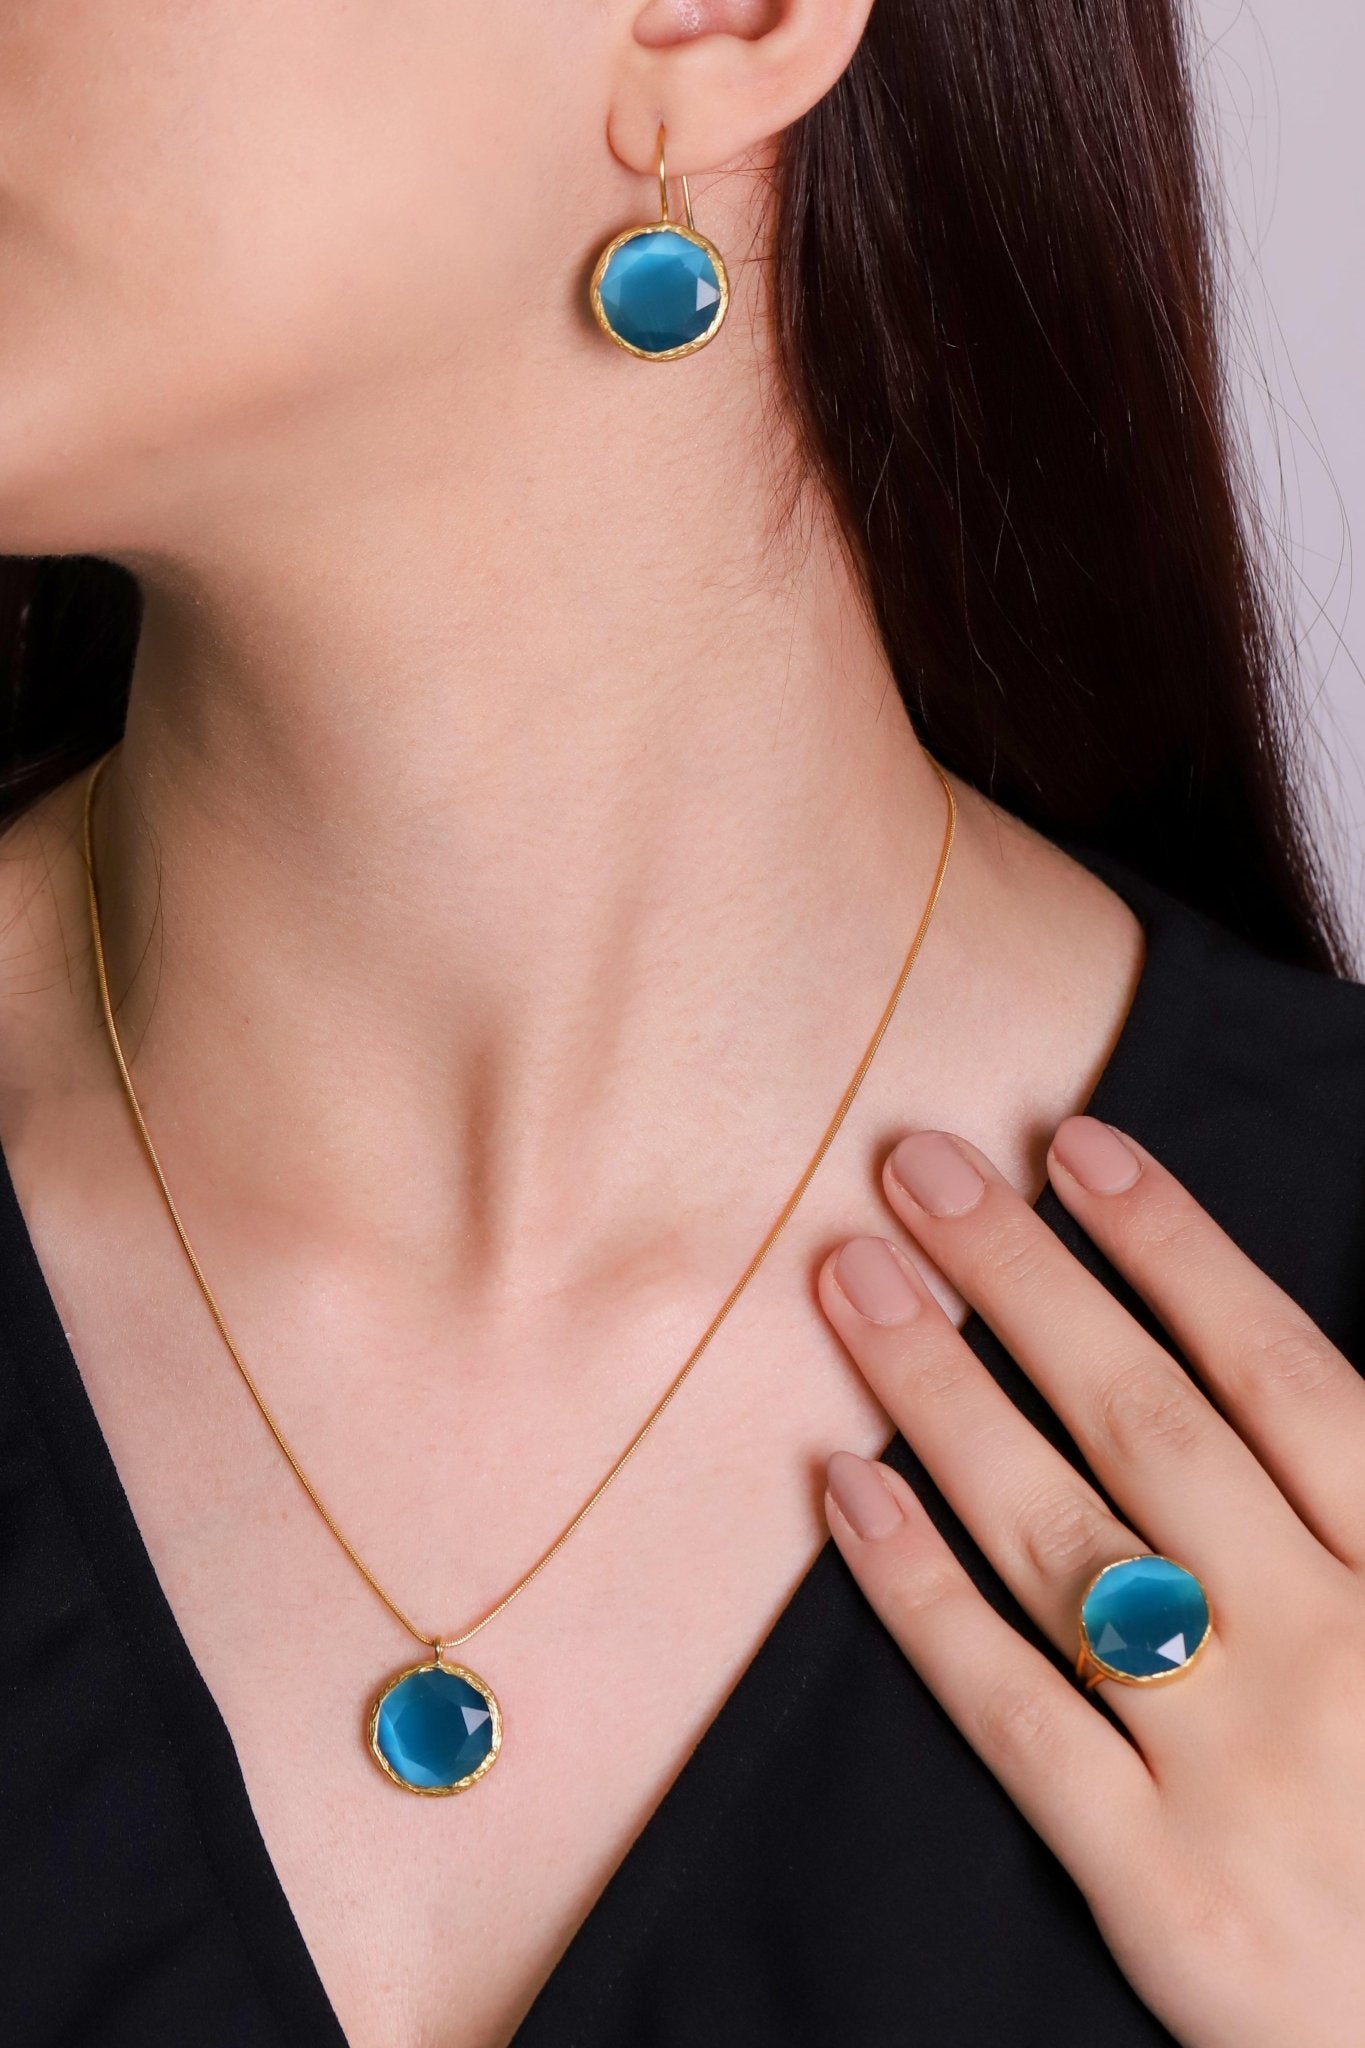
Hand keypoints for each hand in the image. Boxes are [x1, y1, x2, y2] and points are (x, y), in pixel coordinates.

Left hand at [818, 1116, 1364, 2047]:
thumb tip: (1279, 1368)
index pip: (1279, 1373)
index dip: (1173, 1249)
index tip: (1074, 1149)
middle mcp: (1330, 1650)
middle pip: (1148, 1424)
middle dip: (1025, 1281)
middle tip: (919, 1169)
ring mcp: (1236, 1769)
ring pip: (1062, 1537)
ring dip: (947, 1393)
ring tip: (852, 1281)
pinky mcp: (1159, 1885)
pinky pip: (1014, 1709)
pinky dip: (920, 1591)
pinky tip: (844, 1486)